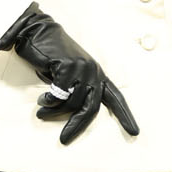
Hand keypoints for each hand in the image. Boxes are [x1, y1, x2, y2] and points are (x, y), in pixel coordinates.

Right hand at [0, 2, 139, 145]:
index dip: (125, 115)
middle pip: (91, 108)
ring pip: (71, 103)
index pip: (116, 97)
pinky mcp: (69, 67)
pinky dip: (48, 101)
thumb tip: (73, 113)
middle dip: (77, 126)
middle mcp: (94, 72)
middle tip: (64, 139)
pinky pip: (58, 95)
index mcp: (98, 75)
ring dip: (53, 111)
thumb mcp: (68, 77)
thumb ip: (76, 92)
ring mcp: (82, 68)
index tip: (134, 131)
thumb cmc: (50, 58)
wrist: (37, 33)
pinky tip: (42, 99)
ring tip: (42, 110)